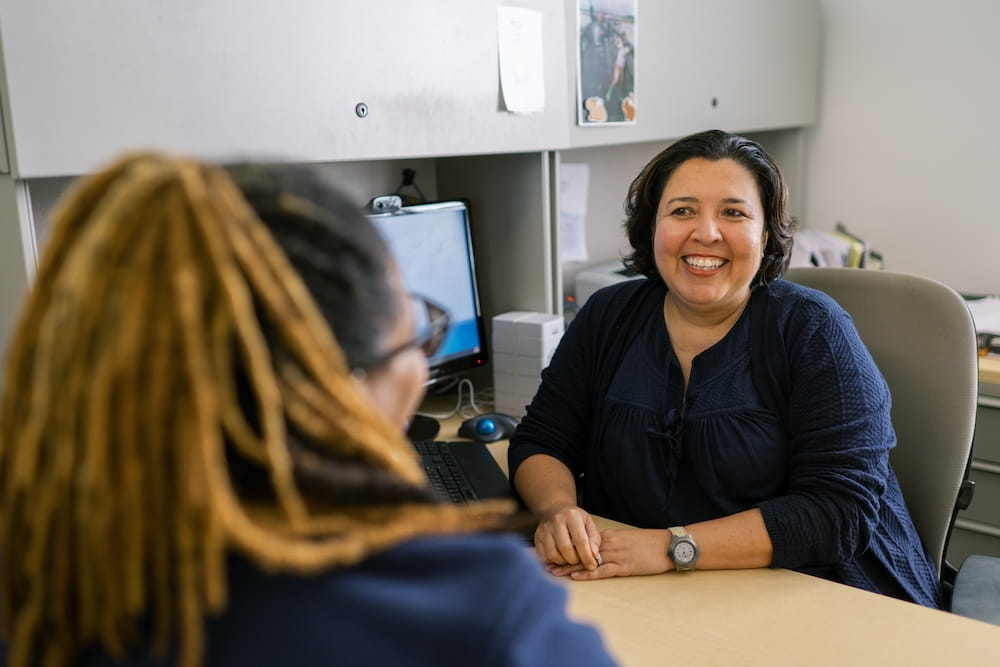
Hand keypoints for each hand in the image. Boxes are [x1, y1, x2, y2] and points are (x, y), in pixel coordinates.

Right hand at [533, 503, 601, 573]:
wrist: (555, 509)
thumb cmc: (575, 519)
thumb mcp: (588, 523)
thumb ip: (594, 539)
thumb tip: (594, 555)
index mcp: (572, 516)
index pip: (580, 540)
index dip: (587, 556)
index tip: (592, 566)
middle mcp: (556, 521)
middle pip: (565, 548)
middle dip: (574, 560)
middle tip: (579, 560)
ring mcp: (544, 529)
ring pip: (553, 554)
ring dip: (563, 562)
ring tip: (569, 558)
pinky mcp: (537, 537)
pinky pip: (543, 557)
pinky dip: (552, 562)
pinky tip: (559, 557)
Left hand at [550, 528, 671, 579]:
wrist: (668, 545)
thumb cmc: (650, 544)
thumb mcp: (627, 540)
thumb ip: (611, 545)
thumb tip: (598, 553)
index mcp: (609, 537)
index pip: (582, 543)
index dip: (566, 550)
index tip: (551, 555)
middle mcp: (609, 544)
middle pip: (580, 552)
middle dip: (562, 559)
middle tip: (544, 565)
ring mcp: (617, 555)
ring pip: (587, 561)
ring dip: (569, 568)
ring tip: (553, 573)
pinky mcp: (625, 566)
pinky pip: (603, 570)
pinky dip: (588, 573)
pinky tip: (576, 576)